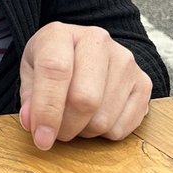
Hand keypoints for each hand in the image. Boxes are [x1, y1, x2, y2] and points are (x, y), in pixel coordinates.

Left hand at [19, 22, 151, 149]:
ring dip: (84, 132)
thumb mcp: (31, 72)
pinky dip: (105, 134)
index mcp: (61, 34)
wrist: (85, 53)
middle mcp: (97, 42)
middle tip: (57, 133)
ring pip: (103, 119)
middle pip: (85, 99)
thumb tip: (32, 123)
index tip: (41, 138)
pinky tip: (96, 117)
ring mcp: (125, 61)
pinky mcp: (143, 82)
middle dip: (66, 127)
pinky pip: (123, 127)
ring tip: (76, 119)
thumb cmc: (54, 63)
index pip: (55, 71)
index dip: (46, 110)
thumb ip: (29, 98)